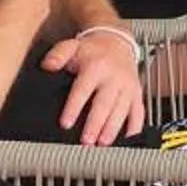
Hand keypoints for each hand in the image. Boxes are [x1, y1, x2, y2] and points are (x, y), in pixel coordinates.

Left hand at [41, 31, 148, 145]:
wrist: (117, 42)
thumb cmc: (91, 50)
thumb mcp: (72, 47)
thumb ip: (58, 55)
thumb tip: (48, 65)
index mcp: (96, 67)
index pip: (83, 89)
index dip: (74, 107)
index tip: (65, 123)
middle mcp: (114, 78)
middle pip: (104, 103)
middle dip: (96, 123)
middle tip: (86, 140)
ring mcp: (127, 87)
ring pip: (122, 109)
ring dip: (113, 128)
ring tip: (102, 143)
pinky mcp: (137, 93)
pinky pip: (139, 111)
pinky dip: (135, 126)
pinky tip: (127, 138)